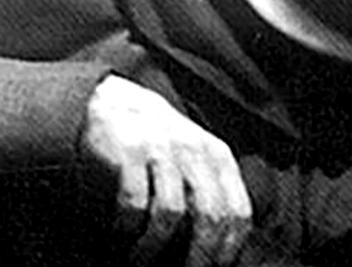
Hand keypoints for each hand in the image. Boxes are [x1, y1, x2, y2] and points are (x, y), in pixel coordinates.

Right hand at [81, 75, 252, 265]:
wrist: (114, 100)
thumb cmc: (159, 143)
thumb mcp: (195, 157)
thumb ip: (212, 191)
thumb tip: (221, 249)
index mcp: (218, 157)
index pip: (237, 213)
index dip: (228, 250)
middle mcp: (194, 150)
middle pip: (210, 217)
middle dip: (199, 258)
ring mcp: (161, 147)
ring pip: (170, 214)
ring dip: (153, 248)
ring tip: (139, 261)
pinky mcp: (128, 149)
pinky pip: (134, 201)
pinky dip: (127, 227)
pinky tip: (119, 234)